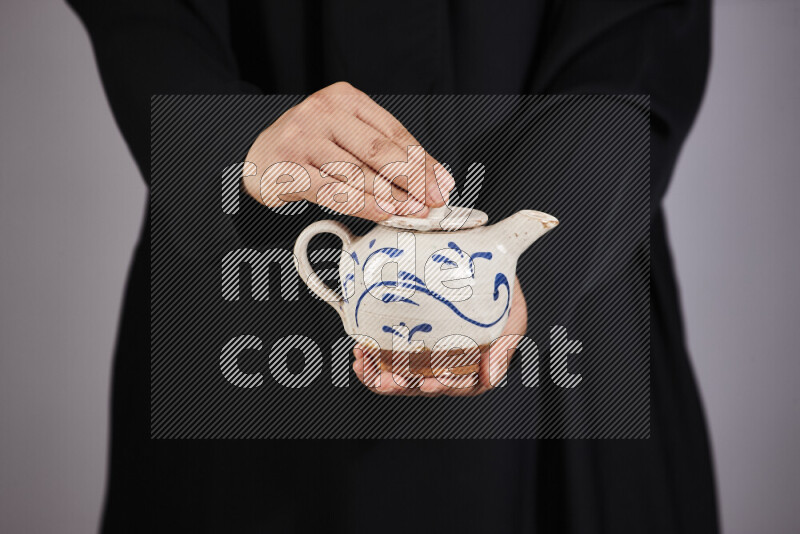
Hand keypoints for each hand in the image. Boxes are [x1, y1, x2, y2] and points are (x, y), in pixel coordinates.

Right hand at [244, 81, 453, 220]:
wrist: (256, 156)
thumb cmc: (309, 146)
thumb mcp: (344, 133)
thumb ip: (381, 150)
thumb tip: (430, 178)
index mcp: (344, 98)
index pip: (393, 132)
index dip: (422, 161)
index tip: (442, 183)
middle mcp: (322, 113)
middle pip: (378, 151)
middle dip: (412, 179)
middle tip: (434, 200)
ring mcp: (303, 140)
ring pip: (357, 173)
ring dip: (391, 196)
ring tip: (414, 211)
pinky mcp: (289, 169)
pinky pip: (333, 191)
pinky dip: (362, 204)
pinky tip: (382, 212)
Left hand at [352, 277, 527, 396]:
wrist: (482, 257)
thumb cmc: (499, 285)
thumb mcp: (513, 310)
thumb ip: (504, 343)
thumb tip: (490, 377)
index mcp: (481, 360)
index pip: (465, 384)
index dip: (447, 385)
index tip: (431, 381)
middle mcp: (453, 359)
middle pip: (428, 383)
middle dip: (406, 384)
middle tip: (390, 379)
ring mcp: (428, 350)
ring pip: (404, 373)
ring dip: (383, 375)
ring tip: (367, 368)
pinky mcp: (408, 337)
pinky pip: (388, 356)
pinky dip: (372, 359)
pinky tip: (360, 354)